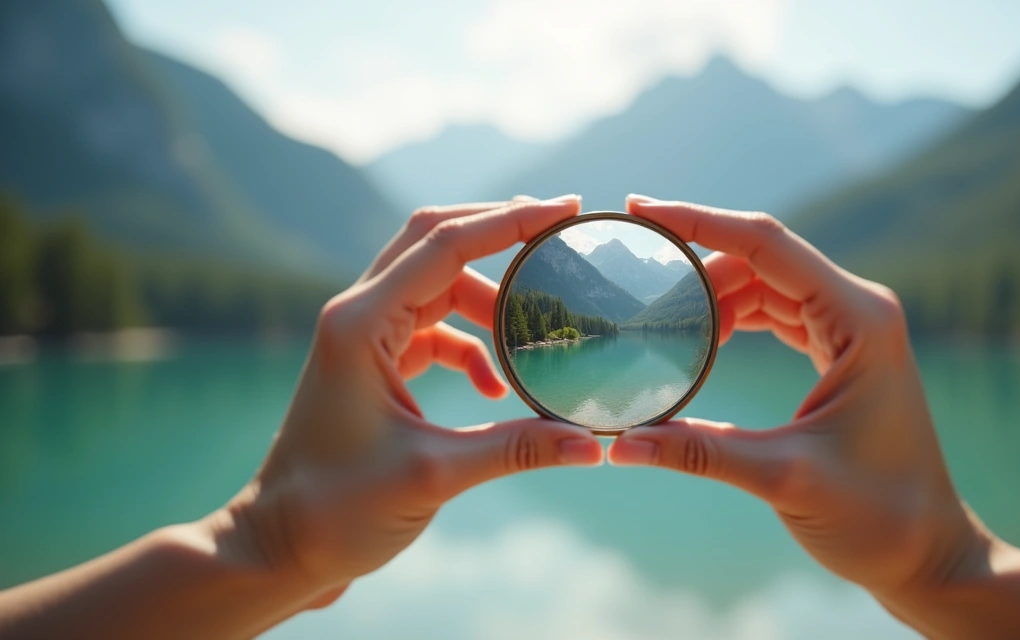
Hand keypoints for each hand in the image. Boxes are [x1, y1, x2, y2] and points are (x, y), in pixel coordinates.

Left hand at [225, 195, 604, 604]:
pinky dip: (473, 345)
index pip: (445, 245)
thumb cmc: (335, 510)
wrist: (279, 546)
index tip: (566, 208)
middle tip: (560, 234)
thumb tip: (590, 445)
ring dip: (491, 302)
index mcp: (361, 324)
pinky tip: (498, 386)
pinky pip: (435, 330)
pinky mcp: (375, 363)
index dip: (509, 222)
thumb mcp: (433, 476)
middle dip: (500, 235)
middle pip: (437, 242)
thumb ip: (515, 449)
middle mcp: (358, 315)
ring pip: (439, 285)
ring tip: (544, 324)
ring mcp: (365, 337)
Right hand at [608, 196, 981, 595]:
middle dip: (697, 264)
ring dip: (713, 296)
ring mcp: (851, 330)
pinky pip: (776, 315)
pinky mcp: (840, 353)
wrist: (929, 554)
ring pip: (766, 286)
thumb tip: (620, 445)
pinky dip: (734, 320)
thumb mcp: (783, 479)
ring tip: (657, 315)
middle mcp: (858, 310)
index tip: (640, 207)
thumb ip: (700, 452)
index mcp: (859, 320)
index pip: (766, 245)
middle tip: (635, 275)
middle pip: (762, 259)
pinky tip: (697, 340)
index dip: (699, 221)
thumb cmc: (878, 516)